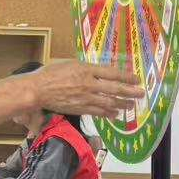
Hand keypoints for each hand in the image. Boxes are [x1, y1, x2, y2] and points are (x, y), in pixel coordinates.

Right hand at [25, 60, 140, 119]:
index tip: (136, 79)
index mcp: (86, 70)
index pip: (112, 73)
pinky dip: (109, 114)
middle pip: (115, 89)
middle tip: (141, 93)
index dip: (126, 76)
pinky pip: (98, 112)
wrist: (37, 90)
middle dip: (130, 91)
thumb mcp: (70, 64)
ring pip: (109, 102)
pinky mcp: (80, 109)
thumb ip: (86, 68)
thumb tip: (99, 72)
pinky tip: (116, 114)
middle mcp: (89, 84)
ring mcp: (85, 98)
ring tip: (131, 105)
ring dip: (122, 104)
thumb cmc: (51, 73)